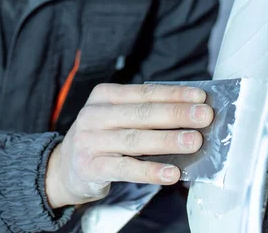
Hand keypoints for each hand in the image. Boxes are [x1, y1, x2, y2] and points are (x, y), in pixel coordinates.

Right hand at [45, 83, 213, 208]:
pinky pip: (126, 169)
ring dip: (168, 140)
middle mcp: (95, 115)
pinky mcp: (91, 167)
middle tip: (204, 117)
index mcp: (104, 96)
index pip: (144, 93)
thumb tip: (189, 113)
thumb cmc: (101, 138)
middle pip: (142, 114)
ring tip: (194, 142)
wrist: (63, 168)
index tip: (200, 98)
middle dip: (176, 114)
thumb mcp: (115, 117)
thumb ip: (144, 113)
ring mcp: (91, 141)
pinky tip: (171, 173)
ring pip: (135, 139)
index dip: (174, 94)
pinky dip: (151, 171)